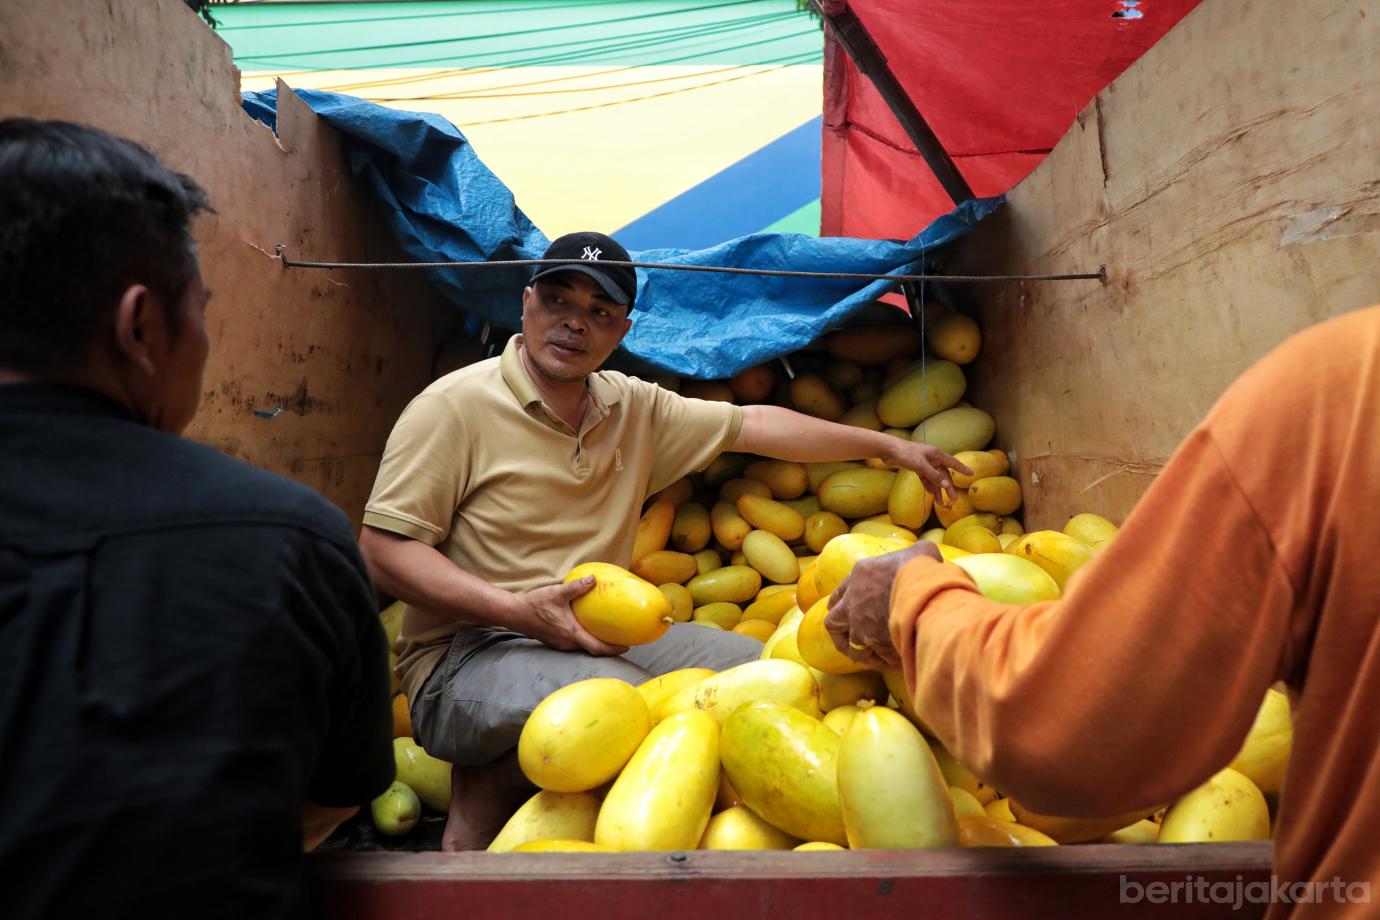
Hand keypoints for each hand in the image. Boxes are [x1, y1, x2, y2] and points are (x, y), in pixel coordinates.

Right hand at [515, 577, 628, 656]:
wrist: (515, 613)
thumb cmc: (535, 604)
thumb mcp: (558, 593)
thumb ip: (577, 587)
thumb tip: (594, 579)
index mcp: (571, 634)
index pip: (597, 648)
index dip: (613, 649)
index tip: (627, 646)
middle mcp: (568, 643)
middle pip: (593, 650)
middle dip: (609, 646)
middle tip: (622, 638)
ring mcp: (561, 644)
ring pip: (584, 647)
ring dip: (597, 643)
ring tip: (609, 633)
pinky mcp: (556, 641)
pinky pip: (576, 643)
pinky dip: (586, 639)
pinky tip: (589, 628)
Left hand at [825, 541, 940, 668]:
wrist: (924, 591)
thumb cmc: (922, 569)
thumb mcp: (921, 552)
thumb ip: (919, 553)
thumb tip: (928, 555)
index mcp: (861, 574)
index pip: (841, 592)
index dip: (841, 603)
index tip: (843, 610)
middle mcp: (853, 600)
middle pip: (833, 621)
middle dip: (840, 631)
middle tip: (850, 636)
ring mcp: (860, 623)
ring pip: (849, 644)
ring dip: (860, 650)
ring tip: (871, 656)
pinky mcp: (872, 641)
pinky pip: (872, 656)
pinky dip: (880, 661)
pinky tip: (889, 662)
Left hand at [882, 442, 972, 503]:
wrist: (888, 450)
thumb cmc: (905, 454)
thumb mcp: (921, 466)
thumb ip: (934, 476)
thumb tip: (947, 485)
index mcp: (937, 455)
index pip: (953, 463)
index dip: (962, 469)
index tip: (972, 474)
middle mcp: (933, 459)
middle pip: (944, 474)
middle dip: (948, 487)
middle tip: (954, 499)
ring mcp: (925, 463)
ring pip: (935, 478)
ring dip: (937, 490)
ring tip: (941, 503)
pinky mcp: (917, 467)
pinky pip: (926, 479)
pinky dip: (929, 486)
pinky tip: (931, 494)